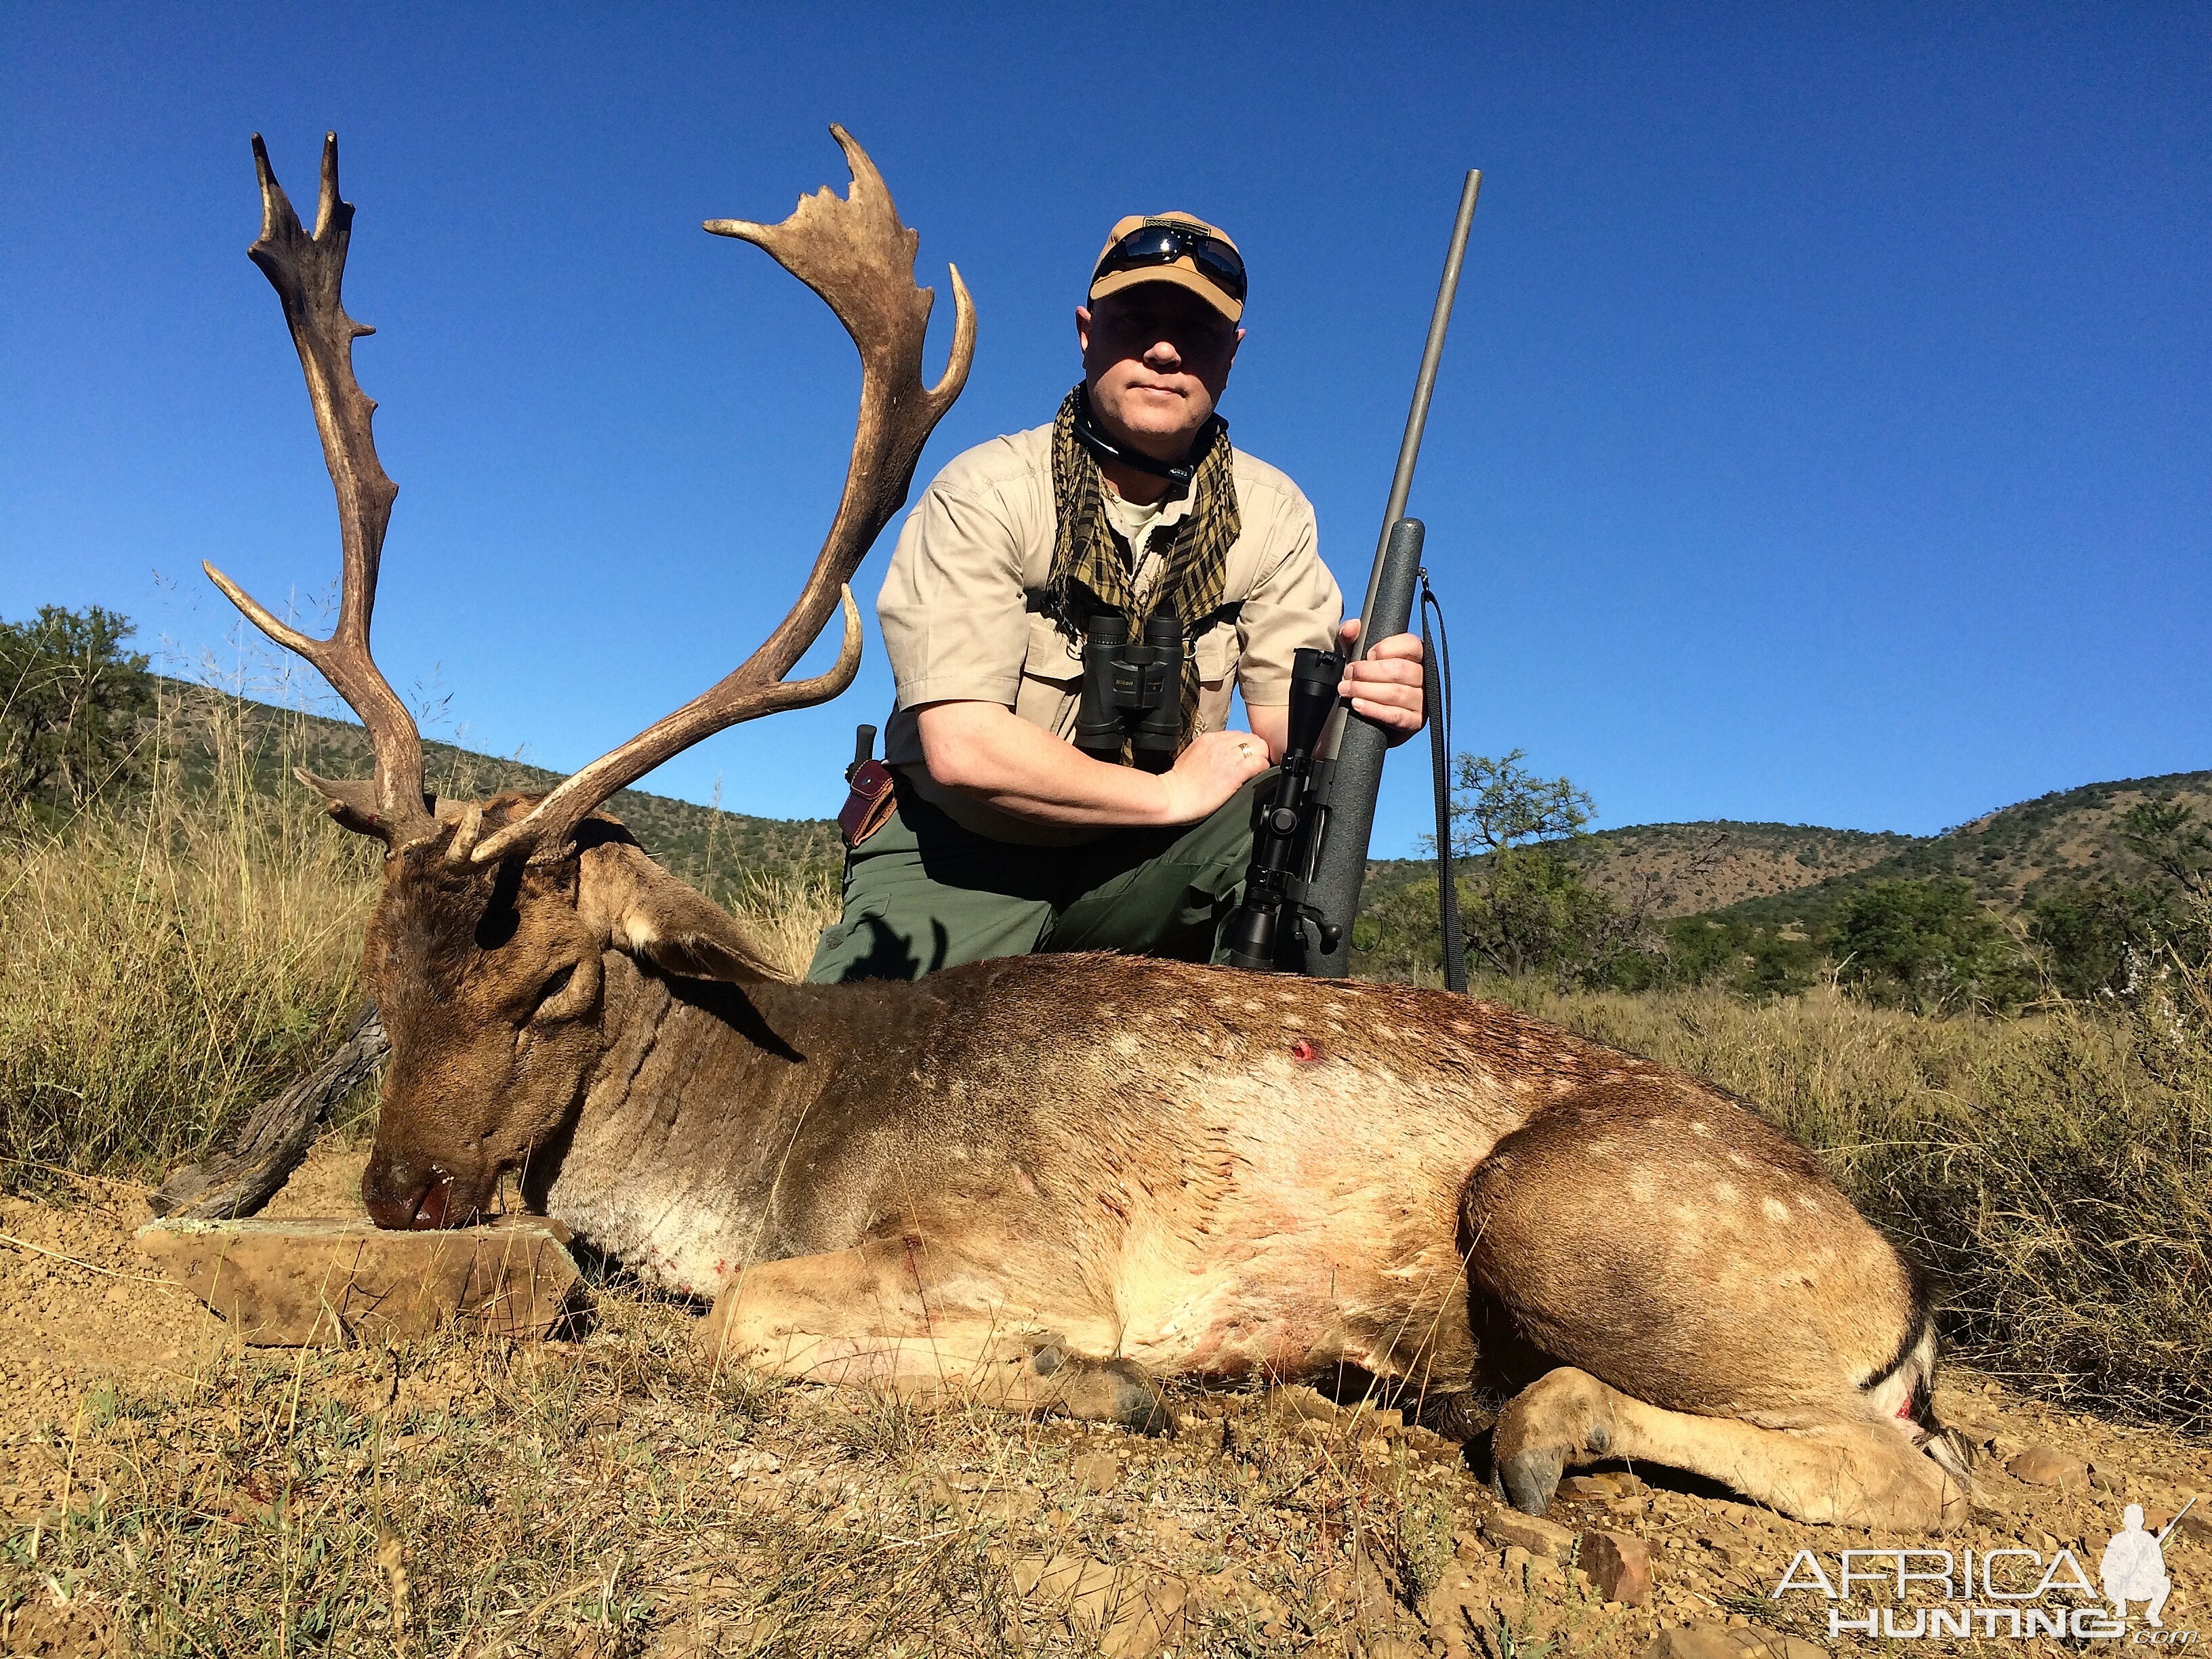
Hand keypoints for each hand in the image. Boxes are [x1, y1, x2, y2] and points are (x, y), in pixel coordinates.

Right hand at [1158, 729, 1271, 822]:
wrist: (1172, 796)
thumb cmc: (1179, 784)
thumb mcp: (1193, 757)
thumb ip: (1210, 753)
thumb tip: (1223, 759)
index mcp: (1209, 739)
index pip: (1237, 735)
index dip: (1245, 747)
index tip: (1244, 759)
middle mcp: (1219, 743)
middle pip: (1250, 737)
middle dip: (1255, 750)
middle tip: (1254, 765)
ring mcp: (1227, 756)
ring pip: (1258, 746)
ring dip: (1260, 758)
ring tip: (1256, 771)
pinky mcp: (1234, 772)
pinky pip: (1258, 762)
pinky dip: (1262, 768)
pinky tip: (1257, 776)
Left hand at [1338, 619, 1424, 742]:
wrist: (1361, 716)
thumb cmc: (1365, 680)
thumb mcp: (1355, 655)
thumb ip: (1351, 638)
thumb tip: (1353, 626)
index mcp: (1415, 656)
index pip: (1411, 645)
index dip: (1385, 649)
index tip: (1366, 655)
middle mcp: (1424, 676)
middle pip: (1400, 670)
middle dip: (1368, 672)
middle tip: (1348, 674)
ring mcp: (1422, 701)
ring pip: (1397, 693)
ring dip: (1366, 691)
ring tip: (1346, 690)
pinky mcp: (1415, 722)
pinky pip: (1396, 715)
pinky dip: (1374, 710)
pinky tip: (1358, 705)